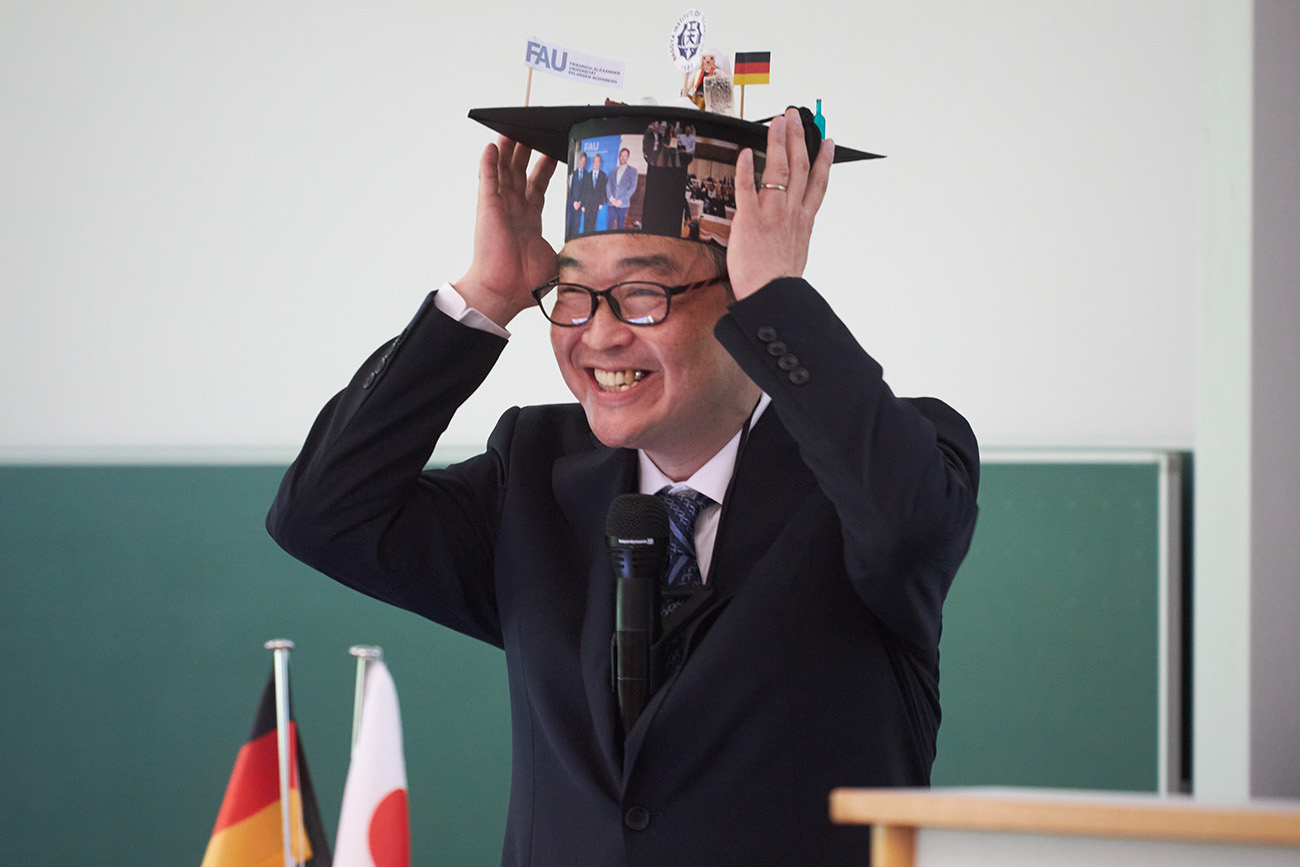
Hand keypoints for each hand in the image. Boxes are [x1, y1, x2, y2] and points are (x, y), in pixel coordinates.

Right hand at [455, 136, 558, 325]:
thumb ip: (573, 248)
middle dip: (526, 151)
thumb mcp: (559, 259)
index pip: (537, 186)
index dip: (545, 167)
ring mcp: (499, 207)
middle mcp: (513, 210)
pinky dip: (489, 162)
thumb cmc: (525, 282)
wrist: (504, 292)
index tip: (553, 149)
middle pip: (519, 172)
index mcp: (529, 220)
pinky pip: (488, 179)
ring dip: (508, 149)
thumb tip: (597, 251)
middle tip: (533, 130)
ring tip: (513, 129)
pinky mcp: (487, 207)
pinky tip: (492, 145)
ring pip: (504, 170)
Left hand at [728, 108, 833, 299]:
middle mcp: (791, 212)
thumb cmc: (780, 282)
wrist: (771, 296)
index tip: (827, 142)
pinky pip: (747, 188)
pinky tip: (746, 152)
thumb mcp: (797, 254)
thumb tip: (793, 232)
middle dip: (799, 137)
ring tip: (778, 122)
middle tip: (795, 117)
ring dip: (778, 141)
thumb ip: (795, 235)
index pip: (818, 183)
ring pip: (778, 169)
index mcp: (803, 221)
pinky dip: (746, 168)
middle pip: (799, 166)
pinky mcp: (749, 219)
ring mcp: (771, 213)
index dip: (824, 159)